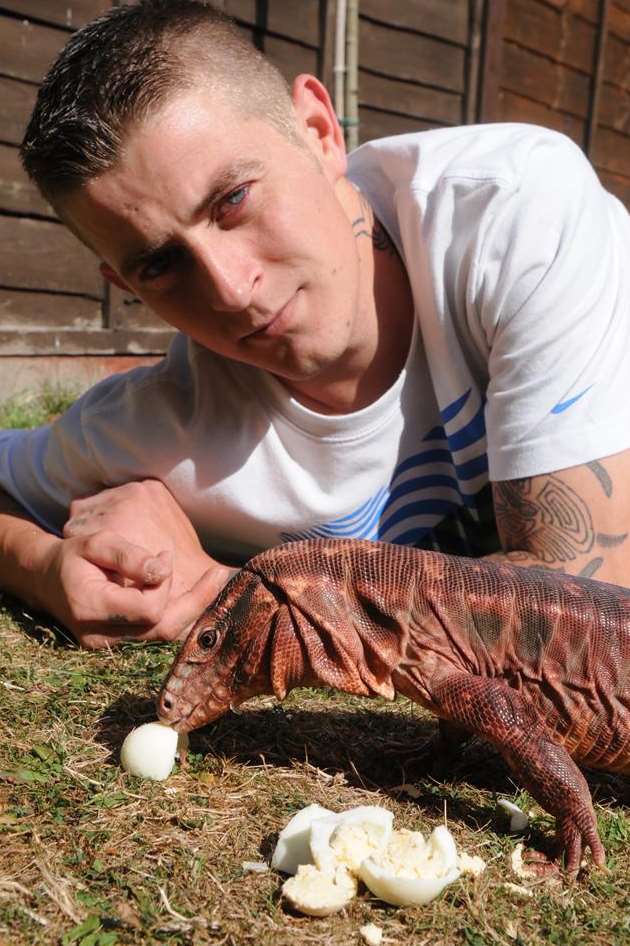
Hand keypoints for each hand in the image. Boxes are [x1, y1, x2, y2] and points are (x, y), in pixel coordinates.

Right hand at [37, 479, 236, 647]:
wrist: (46, 579)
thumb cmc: (74, 556)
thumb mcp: (96, 543)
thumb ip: (128, 556)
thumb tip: (164, 570)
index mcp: (92, 608)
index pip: (148, 608)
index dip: (165, 584)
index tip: (164, 555)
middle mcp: (100, 636)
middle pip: (162, 630)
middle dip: (195, 601)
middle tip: (219, 573)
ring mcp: (107, 646)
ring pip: (162, 634)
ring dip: (188, 607)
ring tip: (212, 580)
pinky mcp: (118, 644)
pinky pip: (154, 633)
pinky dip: (174, 612)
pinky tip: (192, 593)